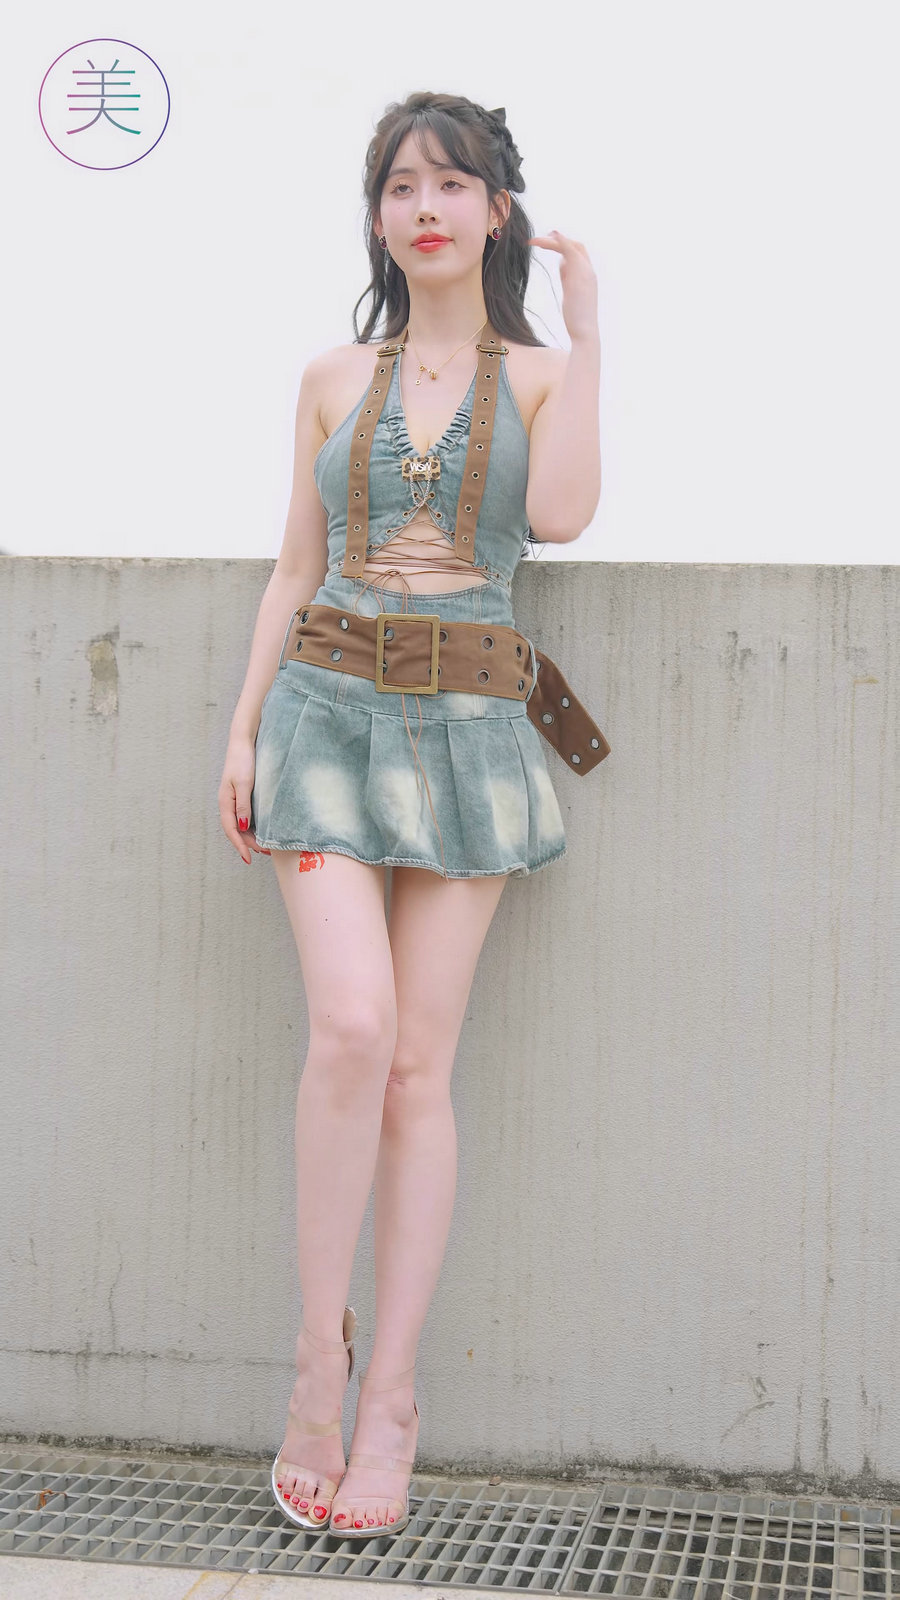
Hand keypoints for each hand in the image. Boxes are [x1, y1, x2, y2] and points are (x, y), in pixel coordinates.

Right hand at [218, 735, 271, 863]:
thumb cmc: (242, 760)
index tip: (248, 858)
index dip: (239, 846)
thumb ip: (243, 806)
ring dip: (251, 836)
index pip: (231, 830)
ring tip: (265, 846)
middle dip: (248, 844)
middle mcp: (227, 803)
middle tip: (264, 853)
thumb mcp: (244, 784)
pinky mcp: (242, 794)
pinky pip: (245, 815)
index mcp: (225, 802)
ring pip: (240, 824)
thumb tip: (242, 827)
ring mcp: (234, 799)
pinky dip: (253, 825)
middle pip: (236, 830)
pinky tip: (262, 829)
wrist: (243, 741)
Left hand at [527, 229, 598, 343]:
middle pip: (577, 246)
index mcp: (588, 277)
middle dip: (558, 241)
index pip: (579, 255)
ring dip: (551, 241)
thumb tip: (562, 265)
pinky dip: (559, 241)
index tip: (548, 245)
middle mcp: (589, 271)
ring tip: (533, 242)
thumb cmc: (577, 320)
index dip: (564, 247)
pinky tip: (546, 237)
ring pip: (571, 246)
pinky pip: (569, 250)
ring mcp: (586, 272)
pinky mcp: (579, 274)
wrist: (585, 332)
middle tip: (538, 241)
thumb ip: (568, 278)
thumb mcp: (571, 294)